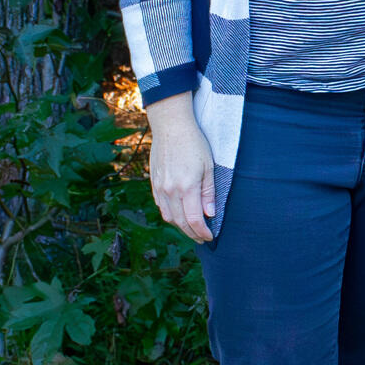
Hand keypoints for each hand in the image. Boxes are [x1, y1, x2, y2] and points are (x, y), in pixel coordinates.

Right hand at [144, 93, 216, 242]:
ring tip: (192, 229)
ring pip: (168, 217)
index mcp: (186, 187)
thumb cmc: (194, 143)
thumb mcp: (208, 167)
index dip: (202, 232)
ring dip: (180, 226)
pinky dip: (171, 215)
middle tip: (202, 238)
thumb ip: (208, 193)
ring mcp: (159, 188)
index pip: (193, 220)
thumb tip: (209, 214)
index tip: (210, 237)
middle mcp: (170, 190)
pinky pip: (161, 206)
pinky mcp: (154, 183)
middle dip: (192, 234)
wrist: (170, 126)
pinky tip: (179, 214)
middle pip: (180, 223)